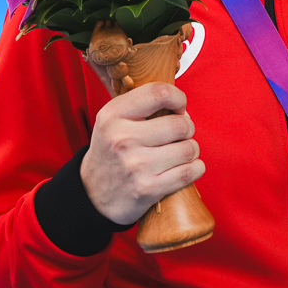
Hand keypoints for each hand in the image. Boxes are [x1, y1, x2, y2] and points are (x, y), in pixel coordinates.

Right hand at [80, 82, 204, 225]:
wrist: (92, 194)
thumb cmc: (111, 152)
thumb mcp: (112, 121)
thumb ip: (141, 106)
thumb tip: (181, 107)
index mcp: (113, 115)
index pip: (159, 93)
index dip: (178, 98)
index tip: (179, 108)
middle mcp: (122, 139)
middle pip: (180, 124)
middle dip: (187, 128)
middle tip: (180, 134)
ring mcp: (136, 165)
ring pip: (188, 149)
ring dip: (191, 149)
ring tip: (180, 151)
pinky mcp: (148, 188)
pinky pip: (189, 172)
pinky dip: (195, 168)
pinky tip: (186, 166)